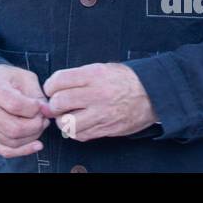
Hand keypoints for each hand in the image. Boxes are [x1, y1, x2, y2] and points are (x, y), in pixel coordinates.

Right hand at [0, 64, 50, 157]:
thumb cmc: (5, 79)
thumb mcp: (23, 77)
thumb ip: (37, 94)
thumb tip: (47, 112)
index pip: (16, 106)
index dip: (35, 109)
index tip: (41, 105)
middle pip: (14, 128)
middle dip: (36, 127)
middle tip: (43, 119)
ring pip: (12, 142)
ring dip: (32, 137)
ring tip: (39, 126)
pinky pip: (5, 151)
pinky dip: (24, 151)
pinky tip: (36, 145)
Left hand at [41, 62, 157, 140]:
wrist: (152, 94)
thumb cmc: (125, 80)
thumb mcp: (102, 68)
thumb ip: (78, 77)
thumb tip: (55, 87)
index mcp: (93, 75)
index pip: (58, 80)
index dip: (50, 86)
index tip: (52, 89)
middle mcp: (96, 94)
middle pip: (59, 103)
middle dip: (54, 105)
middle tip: (58, 104)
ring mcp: (102, 113)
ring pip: (67, 123)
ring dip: (62, 121)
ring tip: (67, 115)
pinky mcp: (106, 129)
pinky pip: (80, 135)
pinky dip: (75, 131)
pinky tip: (80, 123)